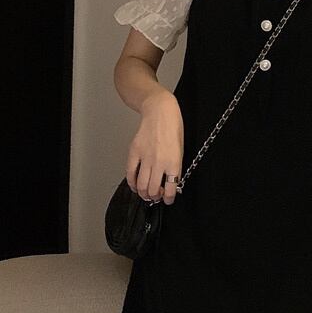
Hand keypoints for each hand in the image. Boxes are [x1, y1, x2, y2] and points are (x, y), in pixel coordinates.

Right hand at [126, 90, 183, 205]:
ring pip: (141, 185)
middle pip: (152, 190)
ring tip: (146, 193)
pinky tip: (134, 185)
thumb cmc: (173, 128)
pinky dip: (131, 182)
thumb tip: (171, 182)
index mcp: (173, 162)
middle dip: (154, 197)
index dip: (168, 198)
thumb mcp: (181, 149)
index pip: (170, 188)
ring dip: (143, 193)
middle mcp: (159, 162)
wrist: (160, 112)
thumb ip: (175, 167)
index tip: (168, 200)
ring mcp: (145, 157)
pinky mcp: (134, 152)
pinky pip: (130, 173)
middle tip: (155, 196)